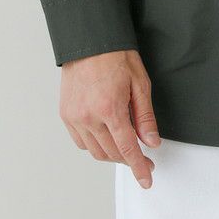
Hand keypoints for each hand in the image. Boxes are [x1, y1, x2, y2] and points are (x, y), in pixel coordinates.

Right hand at [59, 48, 161, 188]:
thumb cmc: (116, 56)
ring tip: (125, 146)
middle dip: (129, 160)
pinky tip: (106, 136)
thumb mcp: (139, 83)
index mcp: (110, 108)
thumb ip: (145, 116)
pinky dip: (95, 145)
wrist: (89, 40)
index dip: (138, 167)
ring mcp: (74, 117)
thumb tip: (152, 142)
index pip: (127, 148)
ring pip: (95, 151)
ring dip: (112, 154)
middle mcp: (89, 117)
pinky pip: (81, 142)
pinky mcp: (66, 115)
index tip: (146, 179)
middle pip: (111, 153)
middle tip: (143, 158)